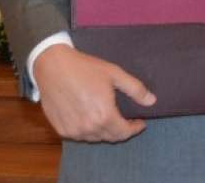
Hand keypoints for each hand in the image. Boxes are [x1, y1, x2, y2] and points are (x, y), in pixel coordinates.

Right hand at [32, 43, 155, 141]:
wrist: (53, 66)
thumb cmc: (85, 68)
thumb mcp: (114, 74)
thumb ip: (135, 89)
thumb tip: (152, 101)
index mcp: (104, 116)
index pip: (124, 133)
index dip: (135, 128)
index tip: (140, 122)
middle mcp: (88, 128)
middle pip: (111, 137)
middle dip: (121, 129)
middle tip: (126, 118)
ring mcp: (73, 131)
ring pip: (95, 137)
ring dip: (105, 130)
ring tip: (108, 116)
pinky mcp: (61, 130)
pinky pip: (80, 135)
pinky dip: (88, 130)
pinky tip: (90, 117)